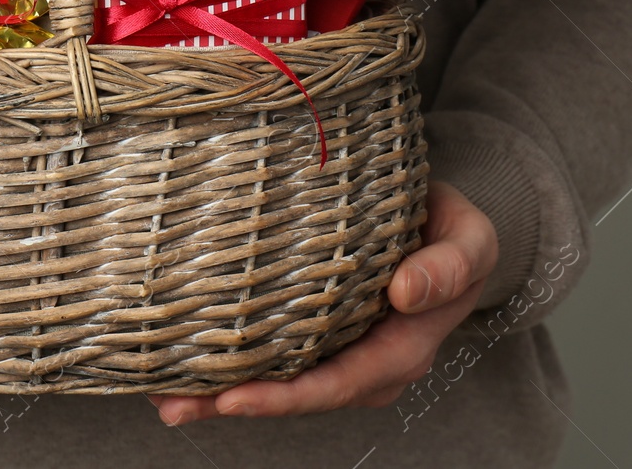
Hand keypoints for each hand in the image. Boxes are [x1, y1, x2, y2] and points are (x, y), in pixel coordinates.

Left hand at [150, 180, 495, 424]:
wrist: (444, 226)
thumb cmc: (454, 234)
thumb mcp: (469, 241)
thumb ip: (449, 266)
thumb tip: (408, 290)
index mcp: (402, 349)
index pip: (340, 383)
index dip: (287, 397)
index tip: (236, 398)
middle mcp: (365, 362)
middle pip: (295, 394)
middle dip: (234, 404)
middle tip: (174, 405)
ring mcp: (337, 351)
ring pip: (275, 381)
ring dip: (218, 393)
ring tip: (162, 397)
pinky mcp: (314, 332)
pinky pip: (270, 355)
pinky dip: (226, 362)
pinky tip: (178, 362)